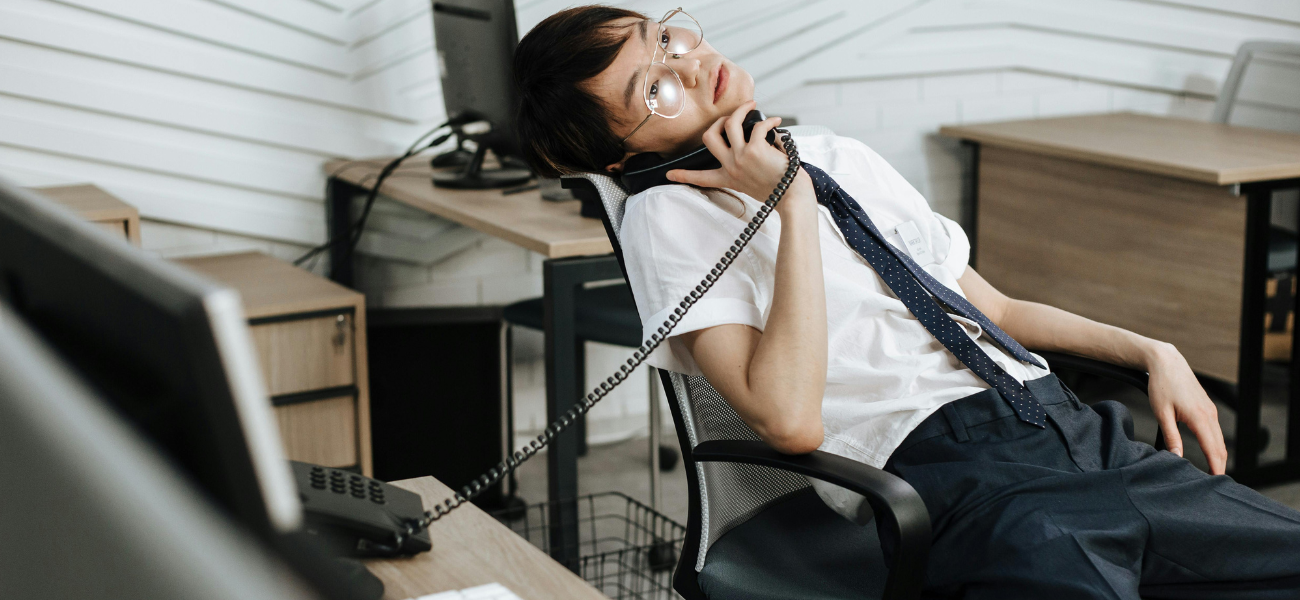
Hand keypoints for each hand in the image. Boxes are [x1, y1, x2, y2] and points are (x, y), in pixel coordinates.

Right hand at [665, 101, 797, 201]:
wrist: (793, 198)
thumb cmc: (780, 191)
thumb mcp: (754, 183)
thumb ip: (747, 166)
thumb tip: (754, 137)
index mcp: (729, 178)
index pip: (701, 178)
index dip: (683, 175)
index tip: (668, 174)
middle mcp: (731, 167)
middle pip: (709, 137)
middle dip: (717, 121)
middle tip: (731, 116)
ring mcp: (741, 157)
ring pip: (730, 123)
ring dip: (742, 110)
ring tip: (752, 106)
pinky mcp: (755, 150)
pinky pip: (759, 126)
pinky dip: (770, 121)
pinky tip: (777, 122)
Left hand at [1146, 343, 1226, 473]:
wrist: (1167, 362)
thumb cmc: (1161, 385)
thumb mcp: (1162, 413)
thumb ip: (1171, 436)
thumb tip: (1176, 457)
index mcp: (1200, 418)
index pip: (1213, 450)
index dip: (1215, 468)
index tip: (1215, 483)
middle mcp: (1210, 415)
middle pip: (1220, 447)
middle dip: (1219, 466)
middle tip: (1214, 484)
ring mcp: (1210, 411)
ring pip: (1219, 439)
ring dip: (1218, 456)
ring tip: (1213, 473)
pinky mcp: (1207, 408)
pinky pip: (1215, 431)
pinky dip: (1215, 445)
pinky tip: (1210, 453)